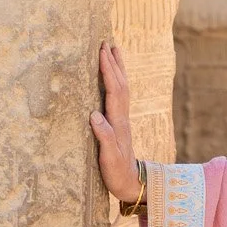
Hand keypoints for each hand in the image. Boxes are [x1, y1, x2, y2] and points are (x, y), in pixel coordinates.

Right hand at [90, 42, 140, 204]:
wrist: (132, 184)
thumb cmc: (117, 173)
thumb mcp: (109, 158)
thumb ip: (103, 137)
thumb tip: (94, 115)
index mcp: (118, 122)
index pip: (114, 90)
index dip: (108, 70)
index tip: (102, 52)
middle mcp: (122, 117)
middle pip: (120, 84)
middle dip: (114, 63)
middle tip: (107, 42)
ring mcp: (122, 119)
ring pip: (122, 88)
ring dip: (118, 69)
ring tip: (114, 52)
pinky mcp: (120, 124)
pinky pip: (119, 96)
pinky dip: (116, 82)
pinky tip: (113, 78)